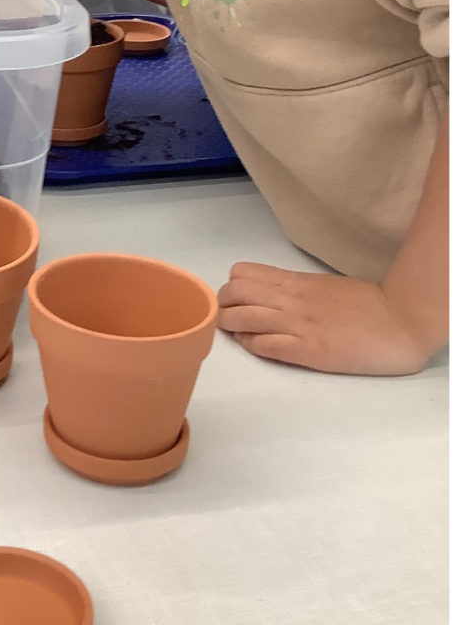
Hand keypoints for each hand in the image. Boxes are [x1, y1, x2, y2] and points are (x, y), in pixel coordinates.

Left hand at [217, 262, 437, 374]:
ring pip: (244, 317)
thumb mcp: (325, 286)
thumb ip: (297, 289)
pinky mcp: (310, 350)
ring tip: (233, 333)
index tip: (232, 300)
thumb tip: (270, 296)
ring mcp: (300, 324)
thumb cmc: (368, 304)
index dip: (230, 287)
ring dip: (231, 326)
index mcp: (296, 282)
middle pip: (235, 293)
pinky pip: (267, 345)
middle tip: (227, 318)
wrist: (402, 319)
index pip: (243, 274)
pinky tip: (254, 347)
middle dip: (223, 306)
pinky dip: (252, 345)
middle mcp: (292, 299)